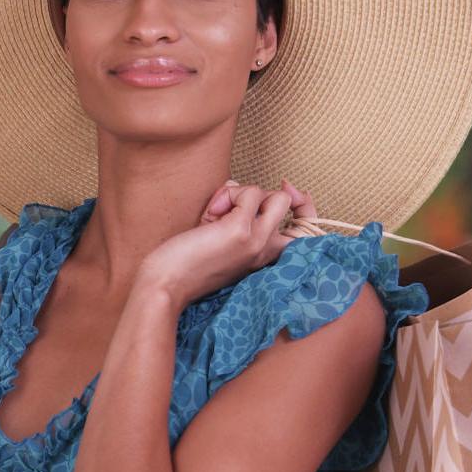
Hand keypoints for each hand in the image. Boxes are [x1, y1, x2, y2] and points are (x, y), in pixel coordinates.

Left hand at [140, 178, 318, 306]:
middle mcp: (267, 251)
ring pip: (277, 196)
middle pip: (302, 210)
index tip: (286, 193)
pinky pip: (249, 192)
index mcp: (264, 257)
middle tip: (255, 195)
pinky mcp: (241, 231)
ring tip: (218, 211)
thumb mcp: (223, 239)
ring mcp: (257, 241)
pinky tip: (209, 215)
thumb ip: (239, 216)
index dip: (304, 207)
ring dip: (246, 192)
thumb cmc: (186, 263)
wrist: (165, 284)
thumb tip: (240, 187)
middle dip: (289, 192)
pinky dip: (229, 193)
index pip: (306, 234)